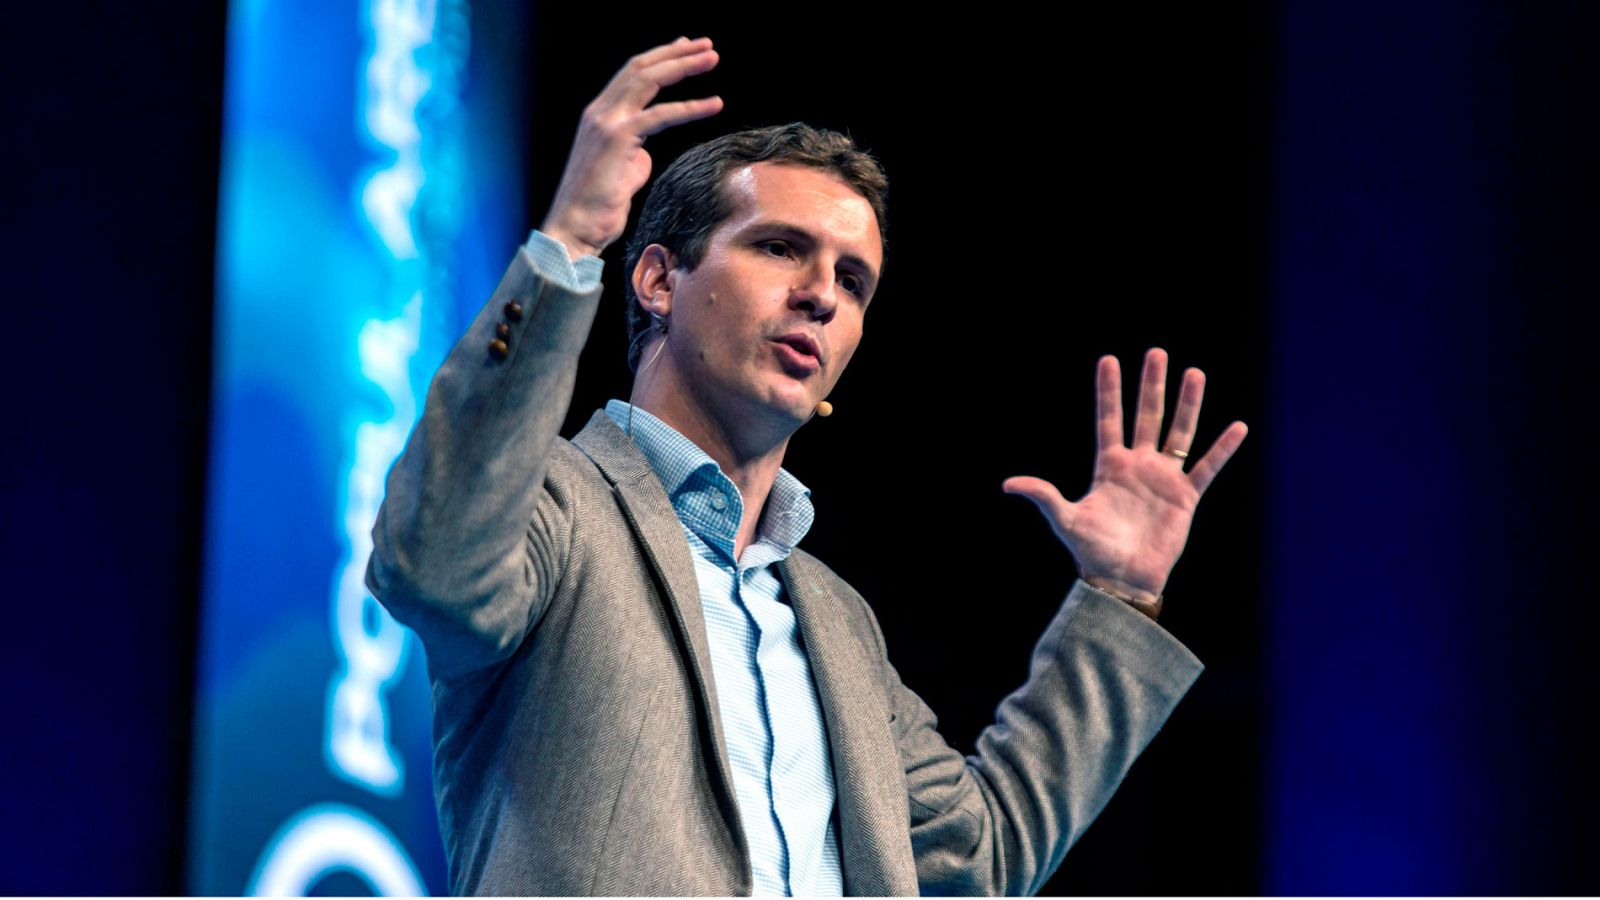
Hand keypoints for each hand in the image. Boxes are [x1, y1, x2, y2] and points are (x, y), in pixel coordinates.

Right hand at [541, 37, 723, 259]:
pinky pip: (661, 115)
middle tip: (706, 45)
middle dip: (676, 52)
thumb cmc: (600, 206)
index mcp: (599, 116)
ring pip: (649, 81)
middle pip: (640, 68)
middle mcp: (600, 112)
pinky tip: (715, 104)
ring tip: (712, 58)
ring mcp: (606, 123)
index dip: (660, 58)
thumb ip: (635, 152)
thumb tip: (646, 151)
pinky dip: (690, 107)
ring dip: (684, 66)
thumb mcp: (622, 170)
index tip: (686, 48)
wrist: (576, 228)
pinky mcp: (618, 139)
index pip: (631, 75)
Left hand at [1002, 348, 1247, 618]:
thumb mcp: (1065, 520)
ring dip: (1188, 404)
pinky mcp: (1185, 497)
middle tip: (1156, 352)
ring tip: (1194, 373)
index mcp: (1109, 466)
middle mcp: (1138, 465)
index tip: (1109, 359)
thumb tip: (1008, 484)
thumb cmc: (1092, 552)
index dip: (1109, 391)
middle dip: (1151, 385)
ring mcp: (1163, 479)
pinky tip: (1238, 427)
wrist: (1122, 581)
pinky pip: (1206, 467)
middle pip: (1147, 417)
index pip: (1109, 419)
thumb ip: (1044, 496)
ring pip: (1179, 433)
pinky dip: (1222, 449)